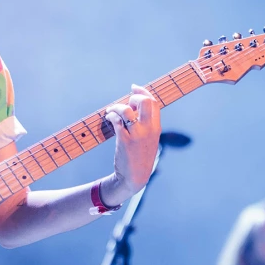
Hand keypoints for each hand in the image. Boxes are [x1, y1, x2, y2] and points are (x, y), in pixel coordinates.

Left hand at [101, 83, 161, 205]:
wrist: (135, 177)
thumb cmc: (140, 156)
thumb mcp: (149, 139)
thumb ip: (145, 124)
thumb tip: (133, 106)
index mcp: (156, 128)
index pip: (154, 103)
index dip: (143, 92)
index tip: (134, 88)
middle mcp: (149, 129)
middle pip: (145, 102)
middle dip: (133, 97)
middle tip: (125, 104)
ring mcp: (137, 135)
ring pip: (126, 110)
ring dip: (117, 107)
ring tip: (111, 111)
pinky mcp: (125, 140)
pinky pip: (116, 121)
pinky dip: (111, 116)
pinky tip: (108, 118)